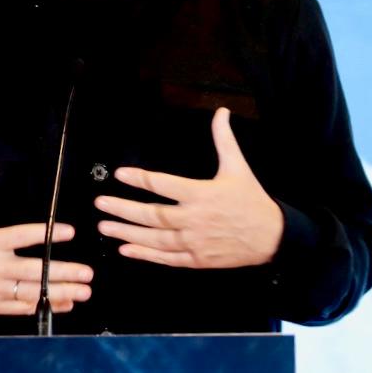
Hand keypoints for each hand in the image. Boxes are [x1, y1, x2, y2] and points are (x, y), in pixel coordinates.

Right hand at [0, 156, 93, 314]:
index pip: (22, 237)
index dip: (47, 234)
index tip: (70, 232)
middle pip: (33, 270)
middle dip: (64, 272)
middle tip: (88, 271)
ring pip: (32, 292)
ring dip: (61, 292)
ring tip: (84, 290)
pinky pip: (22, 308)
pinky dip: (44, 306)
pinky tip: (65, 303)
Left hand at [95, 108, 283, 268]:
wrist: (271, 237)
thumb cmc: (251, 200)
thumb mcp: (238, 167)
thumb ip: (224, 140)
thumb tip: (221, 111)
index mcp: (201, 194)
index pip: (163, 185)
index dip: (140, 179)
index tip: (120, 174)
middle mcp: (194, 219)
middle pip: (152, 215)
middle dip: (123, 209)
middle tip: (100, 203)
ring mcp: (194, 243)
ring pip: (154, 239)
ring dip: (127, 232)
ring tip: (104, 226)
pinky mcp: (196, 260)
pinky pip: (166, 258)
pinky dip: (145, 255)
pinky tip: (125, 249)